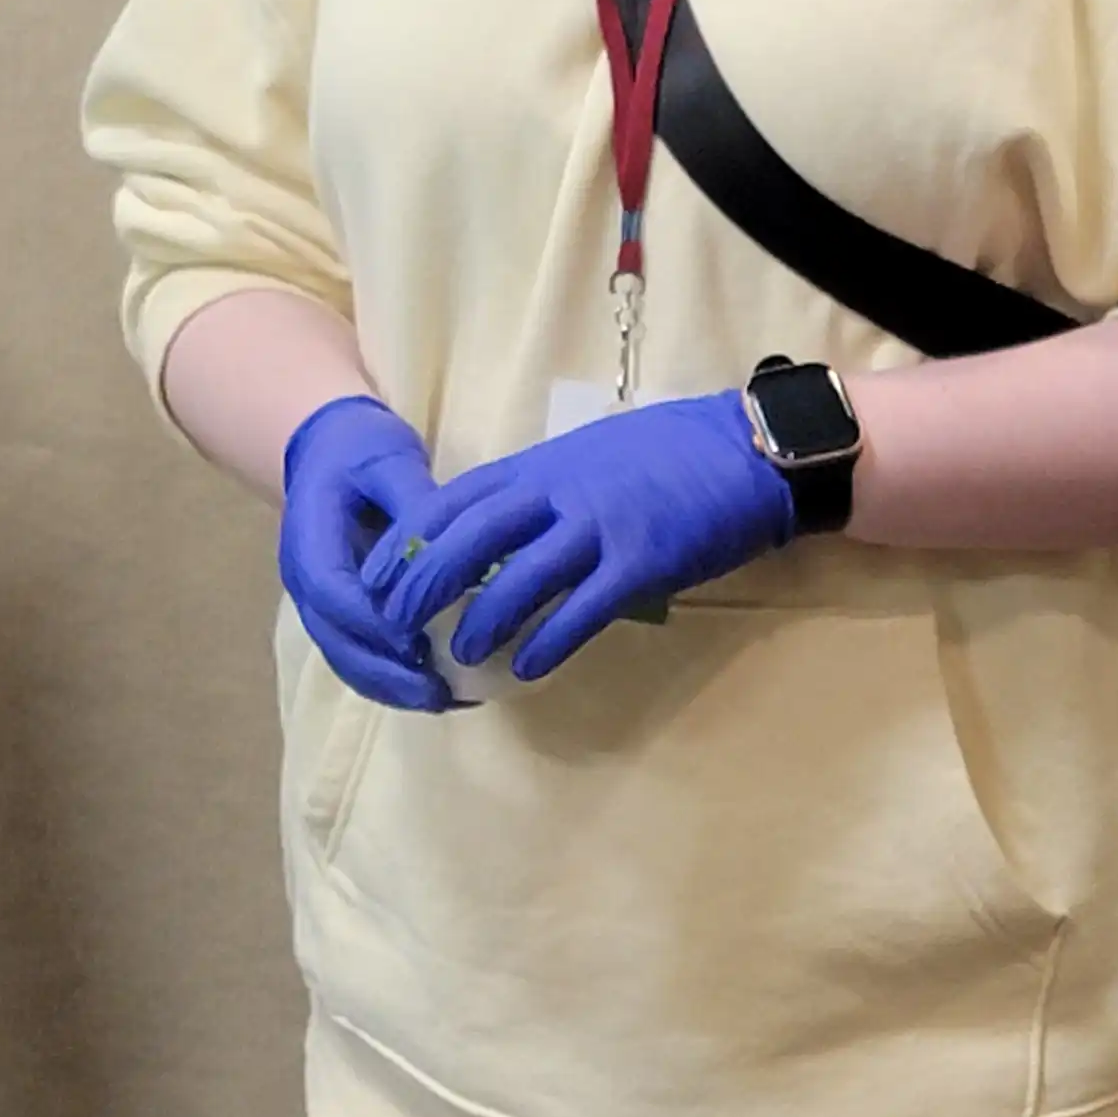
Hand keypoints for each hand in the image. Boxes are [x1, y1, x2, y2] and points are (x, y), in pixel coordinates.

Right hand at [279, 395, 452, 712]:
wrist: (328, 451)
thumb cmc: (360, 451)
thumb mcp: (389, 459)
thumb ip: (413, 501)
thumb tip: (447, 549)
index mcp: (308, 538)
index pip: (329, 591)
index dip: (371, 622)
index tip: (420, 644)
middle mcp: (303, 580)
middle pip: (334, 641)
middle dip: (387, 674)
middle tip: (444, 694)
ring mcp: (316, 603)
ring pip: (345, 659)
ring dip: (392, 688)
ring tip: (449, 701)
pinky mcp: (339, 614)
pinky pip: (357, 657)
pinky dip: (393, 680)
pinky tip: (440, 690)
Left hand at [364, 392, 793, 681]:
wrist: (743, 449)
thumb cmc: (663, 452)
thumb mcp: (583, 454)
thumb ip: (536, 489)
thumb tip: (491, 532)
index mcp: (539, 466)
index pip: (454, 500)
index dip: (408, 540)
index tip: (374, 574)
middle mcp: (559, 493)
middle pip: (471, 538)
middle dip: (424, 581)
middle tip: (394, 623)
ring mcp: (600, 527)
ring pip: (520, 577)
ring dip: (483, 619)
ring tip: (457, 653)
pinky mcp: (641, 563)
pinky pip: (583, 608)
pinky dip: (550, 640)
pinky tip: (527, 667)